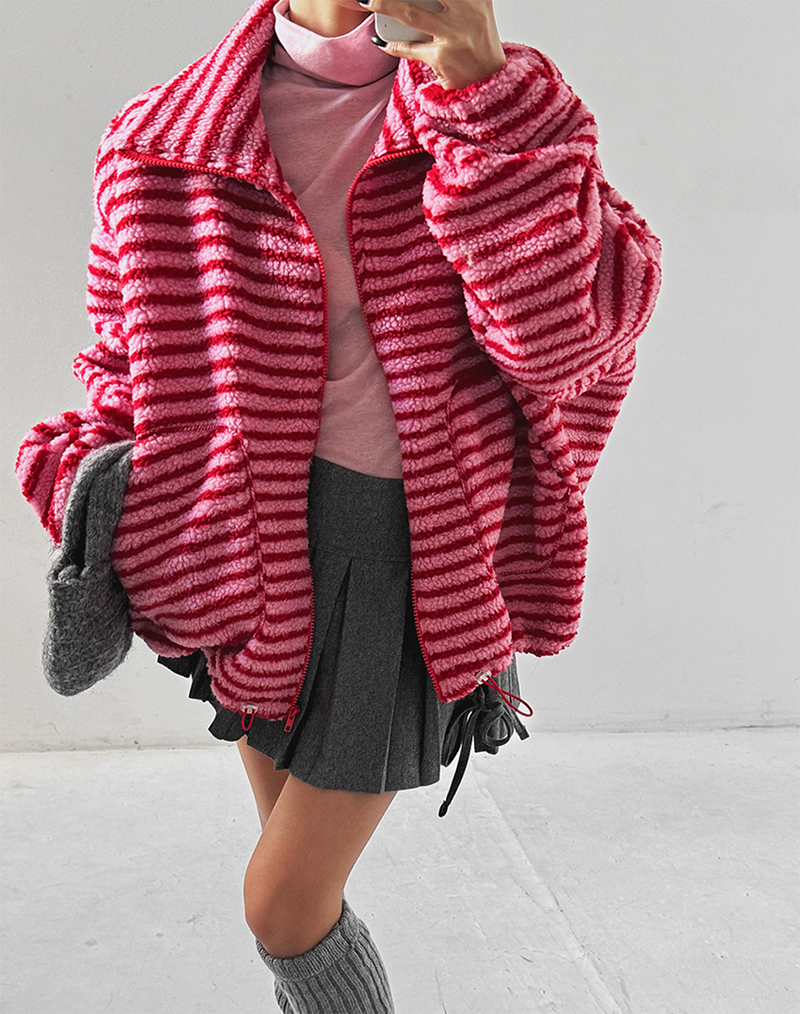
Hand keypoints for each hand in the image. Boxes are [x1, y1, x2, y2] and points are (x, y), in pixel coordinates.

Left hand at [361, 0, 506, 90]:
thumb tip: (429, 0)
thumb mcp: (480, 12)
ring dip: (386, 5)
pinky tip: (383, 41)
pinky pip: (411, 49)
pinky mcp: (441, 58)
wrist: (492, 83)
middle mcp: (467, 13)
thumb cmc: (480, 45)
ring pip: (411, 15)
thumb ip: (462, 1)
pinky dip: (394, 45)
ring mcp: (453, 36)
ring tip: (369, 1)